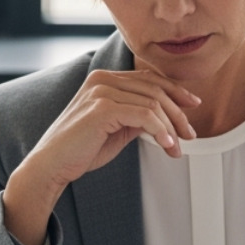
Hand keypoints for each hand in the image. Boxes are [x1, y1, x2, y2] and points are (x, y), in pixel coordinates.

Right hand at [3, 69, 200, 244]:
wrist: (52, 165)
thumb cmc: (81, 150)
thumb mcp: (117, 128)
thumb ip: (137, 117)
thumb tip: (166, 117)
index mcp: (104, 79)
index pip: (148, 78)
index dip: (175, 90)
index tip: (193, 105)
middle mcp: (102, 80)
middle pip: (154, 89)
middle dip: (178, 112)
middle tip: (191, 135)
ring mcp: (101, 92)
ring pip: (152, 103)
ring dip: (171, 127)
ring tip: (177, 147)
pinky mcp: (102, 109)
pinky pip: (144, 116)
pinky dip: (161, 131)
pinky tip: (168, 145)